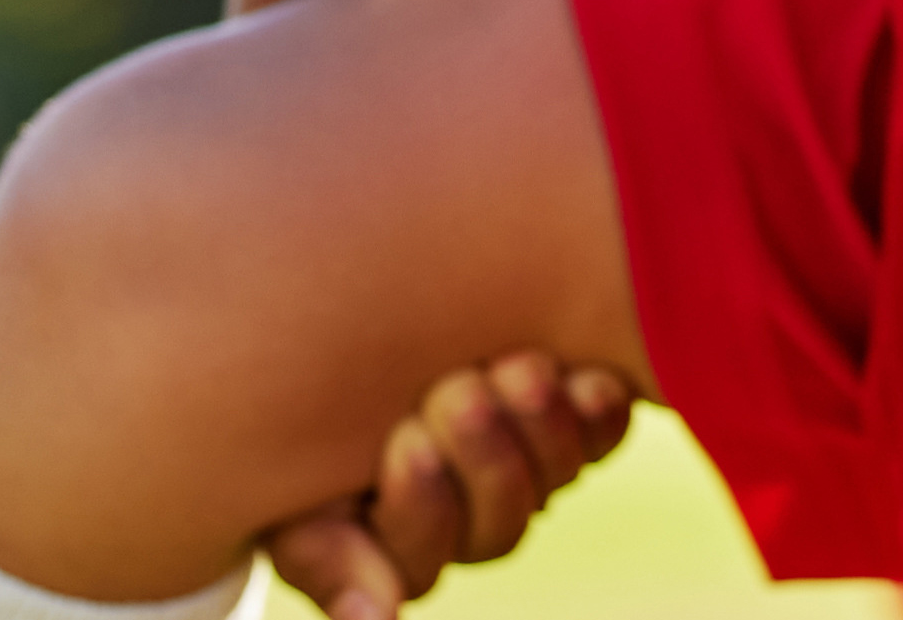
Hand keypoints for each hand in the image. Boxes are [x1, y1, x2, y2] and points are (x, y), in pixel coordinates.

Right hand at [255, 355, 638, 614]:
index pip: (425, 554)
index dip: (422, 507)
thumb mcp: (299, 498)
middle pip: (500, 521)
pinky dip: (597, 409)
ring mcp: (530, 474)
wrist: (359, 343)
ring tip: (519, 372)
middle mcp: (475, 520)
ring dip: (541, 425)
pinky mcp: (575, 425)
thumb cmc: (311, 437)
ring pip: (554, 476)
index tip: (407, 446)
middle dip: (485, 457)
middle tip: (463, 396)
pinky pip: (603, 434)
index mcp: (404, 548)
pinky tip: (584, 380)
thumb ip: (328, 559)